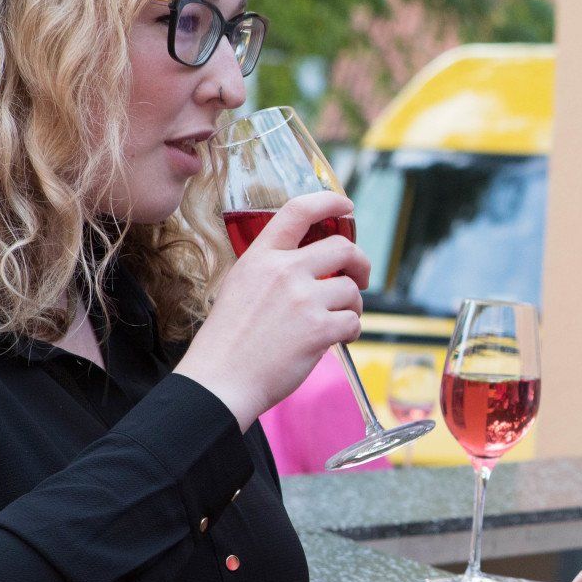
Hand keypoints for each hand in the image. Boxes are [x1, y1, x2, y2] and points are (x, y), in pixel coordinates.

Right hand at [174, 191, 369, 429]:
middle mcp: (283, 272)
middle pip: (343, 247)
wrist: (220, 380)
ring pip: (352, 289)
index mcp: (260, 257)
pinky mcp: (319, 329)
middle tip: (360, 277)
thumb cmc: (229, 340)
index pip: (298, 211)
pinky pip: (354, 321)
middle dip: (360, 262)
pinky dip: (352, 331)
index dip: (328, 201)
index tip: (345, 205)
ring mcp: (303, 300)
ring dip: (353, 306)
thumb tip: (309, 263)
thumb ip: (272, 269)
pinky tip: (338, 340)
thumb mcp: (240, 286)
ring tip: (338, 320)